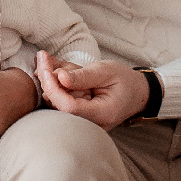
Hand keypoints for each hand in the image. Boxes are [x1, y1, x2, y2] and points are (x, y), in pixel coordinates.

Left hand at [34, 52, 148, 129]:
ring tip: (54, 61)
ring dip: (52, 79)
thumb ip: (83, 76)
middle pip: (58, 104)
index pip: (68, 106)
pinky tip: (56, 68)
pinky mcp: (76, 116)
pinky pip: (59, 101)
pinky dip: (55, 83)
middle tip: (44, 57)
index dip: (53, 87)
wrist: (136, 93)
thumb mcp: (106, 71)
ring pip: (55, 101)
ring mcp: (82, 122)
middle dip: (48, 79)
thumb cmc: (124, 81)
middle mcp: (89, 123)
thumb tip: (59, 77)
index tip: (44, 67)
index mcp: (101, 114)